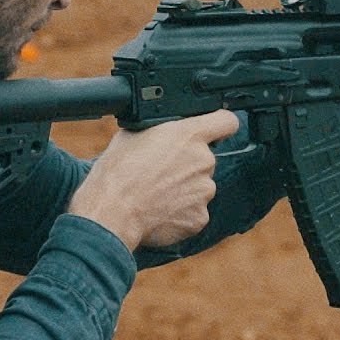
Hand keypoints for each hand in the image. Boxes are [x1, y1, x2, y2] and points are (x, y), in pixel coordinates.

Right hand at [67, 110, 238, 250]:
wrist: (112, 211)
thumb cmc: (117, 171)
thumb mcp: (134, 133)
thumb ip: (161, 131)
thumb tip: (164, 132)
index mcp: (189, 134)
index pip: (226, 121)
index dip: (220, 125)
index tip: (216, 132)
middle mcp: (204, 160)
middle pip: (205, 159)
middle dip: (188, 165)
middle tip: (161, 173)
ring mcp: (204, 191)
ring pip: (200, 187)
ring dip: (184, 190)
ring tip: (156, 195)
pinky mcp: (199, 217)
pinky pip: (194, 212)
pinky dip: (180, 213)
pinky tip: (159, 212)